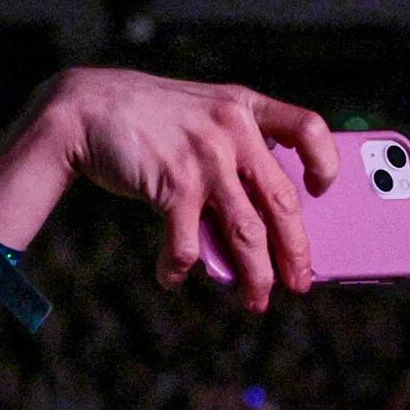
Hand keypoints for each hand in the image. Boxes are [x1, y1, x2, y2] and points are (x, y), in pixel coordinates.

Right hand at [35, 68, 337, 311]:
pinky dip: (180, 268)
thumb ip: (234, 152)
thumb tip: (261, 224)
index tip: (321, 190)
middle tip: (299, 283)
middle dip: (296, 252)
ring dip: (255, 276)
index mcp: (245, 108)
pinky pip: (189, 244)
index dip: (324, 162)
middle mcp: (233, 131)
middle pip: (283, 201)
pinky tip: (172, 277)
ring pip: (247, 233)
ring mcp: (205, 158)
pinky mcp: (174, 184)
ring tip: (256, 301)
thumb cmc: (148, 120)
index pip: (308, 127)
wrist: (86, 108)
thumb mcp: (202, 115)